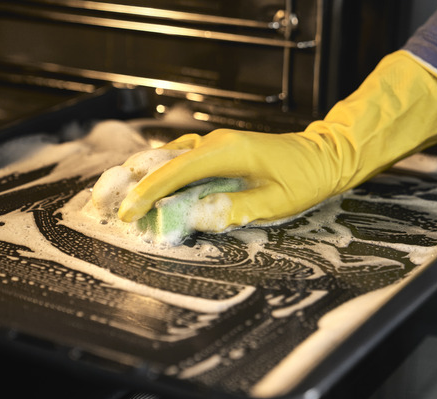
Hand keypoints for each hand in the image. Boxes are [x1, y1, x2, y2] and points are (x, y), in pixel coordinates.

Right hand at [118, 51, 436, 231]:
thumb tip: (197, 217)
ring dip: (146, 178)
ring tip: (122, 200)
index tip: (127, 214)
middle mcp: (215, 142)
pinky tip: (153, 188)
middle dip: (135, 185)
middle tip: (110, 209)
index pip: (174, 171)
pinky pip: (182, 158)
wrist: (327, 155)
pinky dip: (163, 173)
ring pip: (169, 157)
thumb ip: (235, 210)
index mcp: (226, 152)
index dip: (147, 194)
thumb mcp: (275, 203)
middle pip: (163, 161)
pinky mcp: (219, 149)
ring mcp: (215, 142)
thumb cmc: (305, 180)